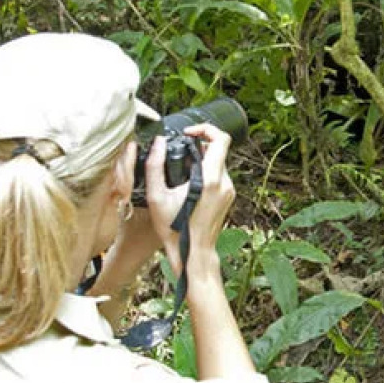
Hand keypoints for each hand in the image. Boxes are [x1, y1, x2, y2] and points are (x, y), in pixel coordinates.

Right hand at [144, 124, 235, 275]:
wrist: (193, 253)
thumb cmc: (174, 229)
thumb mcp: (156, 196)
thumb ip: (155, 165)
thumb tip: (159, 142)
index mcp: (210, 179)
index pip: (221, 139)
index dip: (205, 129)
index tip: (189, 134)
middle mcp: (224, 183)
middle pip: (219, 150)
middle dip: (200, 145)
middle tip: (182, 151)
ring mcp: (229, 191)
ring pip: (219, 163)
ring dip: (203, 160)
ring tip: (183, 170)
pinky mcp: (229, 198)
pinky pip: (220, 176)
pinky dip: (207, 172)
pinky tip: (190, 184)